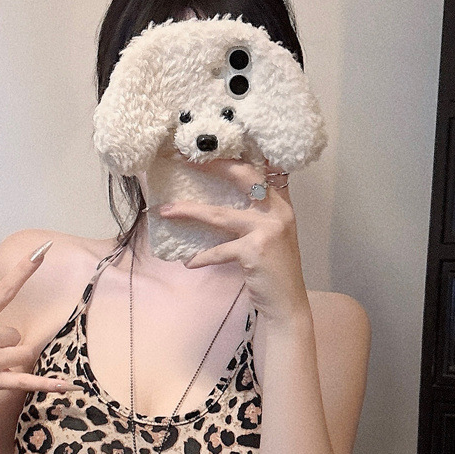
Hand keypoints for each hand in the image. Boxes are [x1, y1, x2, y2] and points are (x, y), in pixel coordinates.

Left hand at [157, 158, 309, 325]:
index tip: (208, 149)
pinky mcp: (254, 251)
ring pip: (220, 214)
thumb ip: (256, 216)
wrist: (288, 303)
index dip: (233, 158)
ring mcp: (267, 230)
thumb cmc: (274, 271)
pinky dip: (202, 257)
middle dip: (212, 166)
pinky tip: (189, 262)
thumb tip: (220, 204)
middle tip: (184, 159)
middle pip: (242, 176)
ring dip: (190, 212)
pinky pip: (219, 250)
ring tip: (166, 211)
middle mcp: (277, 211)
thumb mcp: (272, 236)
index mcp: (281, 204)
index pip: (259, 170)